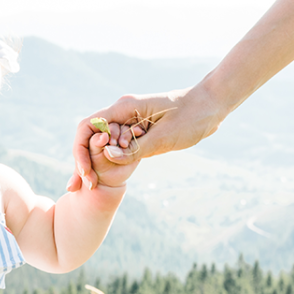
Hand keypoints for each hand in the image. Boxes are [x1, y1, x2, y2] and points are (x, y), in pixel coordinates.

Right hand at [67, 85, 224, 190]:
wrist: (212, 106)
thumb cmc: (192, 117)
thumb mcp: (164, 138)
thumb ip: (134, 149)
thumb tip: (106, 158)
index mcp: (124, 108)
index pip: (88, 127)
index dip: (81, 151)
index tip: (87, 173)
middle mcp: (122, 114)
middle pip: (90, 138)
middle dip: (82, 162)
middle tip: (80, 188)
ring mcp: (128, 123)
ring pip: (101, 145)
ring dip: (92, 165)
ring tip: (84, 188)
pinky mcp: (137, 133)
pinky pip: (116, 148)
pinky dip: (107, 164)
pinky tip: (99, 181)